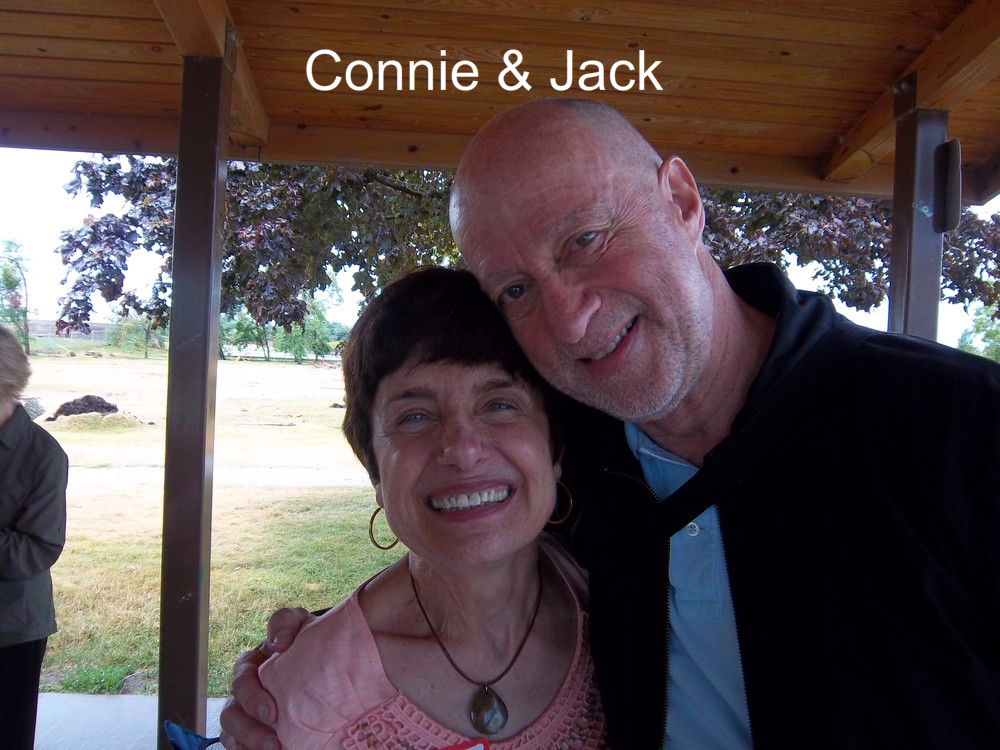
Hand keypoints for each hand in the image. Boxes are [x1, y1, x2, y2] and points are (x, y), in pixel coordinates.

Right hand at [219, 607, 314, 749]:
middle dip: (249, 731)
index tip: (272, 714)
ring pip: (231, 733)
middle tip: (273, 742)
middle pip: (231, 714)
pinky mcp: (252, 730)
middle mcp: (243, 692)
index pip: (241, 682)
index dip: (252, 699)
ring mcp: (245, 713)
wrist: (320, 657)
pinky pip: (239, 745)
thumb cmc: (305, 640)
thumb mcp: (300, 623)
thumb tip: (278, 642)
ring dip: (248, 745)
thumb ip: (285, 622)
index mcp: (250, 665)